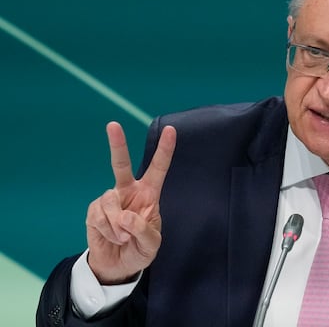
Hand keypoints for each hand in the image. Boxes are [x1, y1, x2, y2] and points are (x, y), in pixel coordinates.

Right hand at [85, 121, 175, 283]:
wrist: (118, 266)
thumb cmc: (140, 250)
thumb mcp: (151, 244)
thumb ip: (143, 230)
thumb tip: (126, 216)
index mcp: (149, 194)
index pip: (158, 168)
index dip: (164, 150)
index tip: (171, 130)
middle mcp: (128, 191)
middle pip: (121, 164)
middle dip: (117, 144)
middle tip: (113, 125)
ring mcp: (110, 200)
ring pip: (110, 202)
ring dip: (117, 225)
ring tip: (123, 238)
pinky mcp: (94, 210)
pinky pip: (98, 216)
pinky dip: (107, 231)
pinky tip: (112, 238)